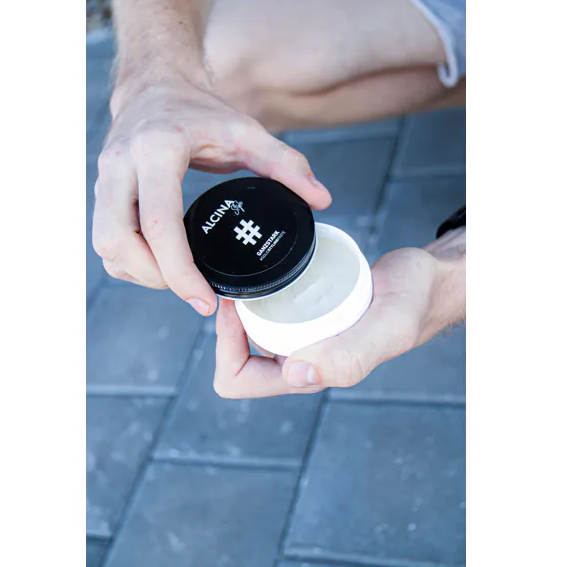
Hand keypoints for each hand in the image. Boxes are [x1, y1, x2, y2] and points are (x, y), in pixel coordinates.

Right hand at [92, 79, 331, 315]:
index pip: (159, 224)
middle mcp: (120, 165)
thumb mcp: (247, 131)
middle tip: (192, 291)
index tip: (205, 302)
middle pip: (118, 242)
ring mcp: (104, 179)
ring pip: (106, 246)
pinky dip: (130, 261)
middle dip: (156, 278)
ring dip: (140, 272)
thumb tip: (321, 200)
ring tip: (179, 277)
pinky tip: (160, 262)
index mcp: (157, 150)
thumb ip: (286, 164)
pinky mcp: (100, 191)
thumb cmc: (199, 111)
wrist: (154, 86)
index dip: (181, 272)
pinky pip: (106, 241)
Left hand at [213, 235, 464, 398]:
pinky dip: (259, 293)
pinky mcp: (308, 316)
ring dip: (240, 307)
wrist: (425, 280)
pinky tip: (266, 270)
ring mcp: (302, 338)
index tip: (233, 306)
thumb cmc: (412, 303)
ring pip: (250, 331)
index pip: (239, 379)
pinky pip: (269, 310)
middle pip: (236, 353)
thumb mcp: (387, 327)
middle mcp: (300, 359)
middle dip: (225, 322)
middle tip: (235, 281)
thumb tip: (293, 374)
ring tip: (246, 273)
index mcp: (311, 374)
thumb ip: (350, 356)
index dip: (224, 348)